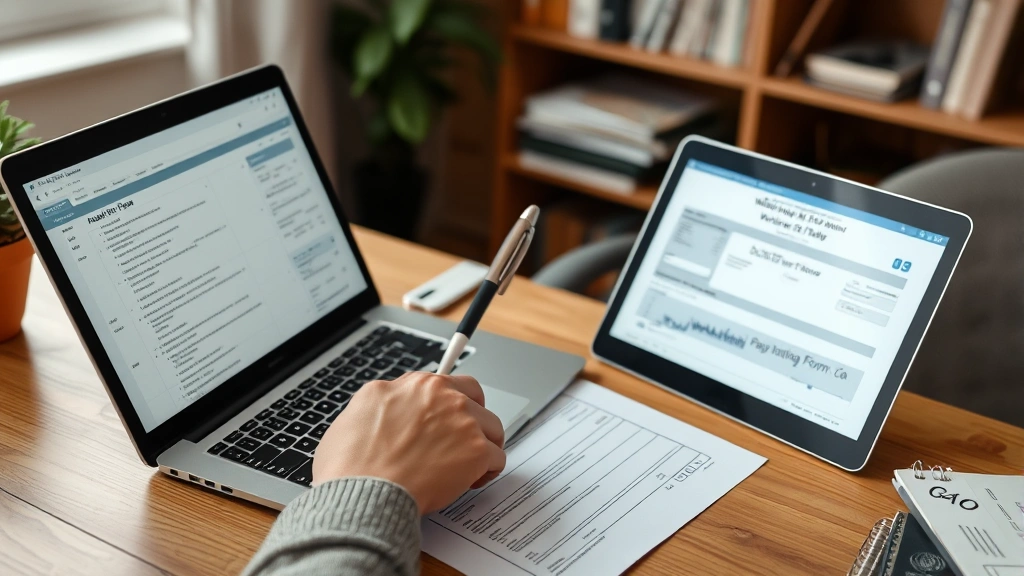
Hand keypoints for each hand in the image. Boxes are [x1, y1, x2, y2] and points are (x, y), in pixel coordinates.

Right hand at [312, 372, 506, 514]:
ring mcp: (462, 420)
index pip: (444, 384)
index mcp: (412, 385)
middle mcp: (440, 395)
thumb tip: (391, 413)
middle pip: (474, 397)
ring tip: (467, 466)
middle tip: (461, 440)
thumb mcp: (356, 413)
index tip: (447, 418)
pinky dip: (487, 472)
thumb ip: (384, 405)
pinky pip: (497, 458)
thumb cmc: (352, 465)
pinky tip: (470, 481)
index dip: (446, 405)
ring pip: (491, 427)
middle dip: (472, 417)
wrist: (364, 492)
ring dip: (483, 446)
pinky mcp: (477, 450)